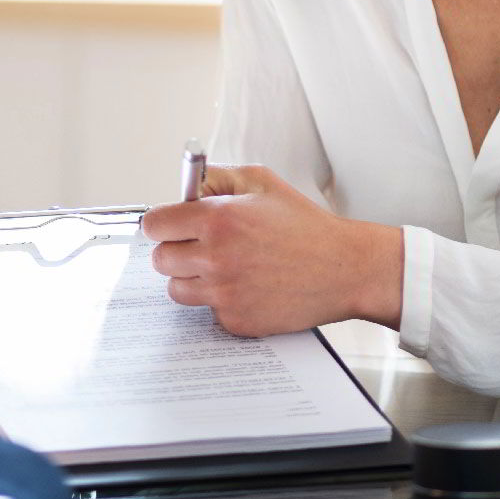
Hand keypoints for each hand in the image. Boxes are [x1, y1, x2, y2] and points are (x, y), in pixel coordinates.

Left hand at [140, 164, 403, 335]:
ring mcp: (224, 293)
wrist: (344, 268)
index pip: (154, 226)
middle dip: (176, 250)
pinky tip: (246, 286)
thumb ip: (217, 178)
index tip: (171, 226)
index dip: (163, 224)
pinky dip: (221, 301)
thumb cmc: (306, 226)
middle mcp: (216, 257)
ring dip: (192, 279)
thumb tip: (186, 187)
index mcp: (217, 219)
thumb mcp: (261, 183)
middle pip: (160, 260)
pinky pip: (207, 311)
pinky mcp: (236, 320)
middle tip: (200, 246)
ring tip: (223, 267)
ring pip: (177, 289)